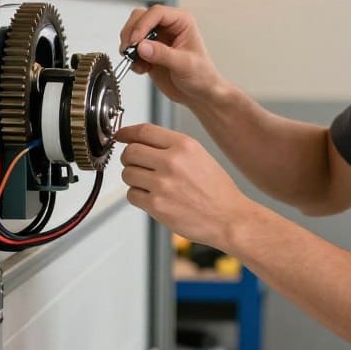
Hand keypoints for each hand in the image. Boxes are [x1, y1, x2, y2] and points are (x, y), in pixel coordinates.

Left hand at [116, 123, 252, 250]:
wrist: (229, 218)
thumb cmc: (217, 190)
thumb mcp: (199, 155)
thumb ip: (171, 146)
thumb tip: (140, 140)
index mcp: (184, 145)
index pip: (144, 131)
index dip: (127, 132)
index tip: (121, 136)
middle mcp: (172, 162)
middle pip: (130, 152)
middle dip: (129, 158)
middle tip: (136, 165)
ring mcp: (163, 184)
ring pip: (127, 174)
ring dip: (133, 179)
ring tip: (149, 184)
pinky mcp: (157, 206)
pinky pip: (131, 195)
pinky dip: (138, 196)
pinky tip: (152, 197)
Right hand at [118, 6, 224, 107]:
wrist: (199, 94)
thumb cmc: (202, 76)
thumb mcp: (184, 65)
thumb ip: (163, 54)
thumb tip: (143, 46)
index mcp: (181, 22)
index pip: (156, 13)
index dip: (143, 24)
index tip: (136, 40)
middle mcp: (167, 27)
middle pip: (140, 17)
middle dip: (132, 33)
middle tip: (130, 49)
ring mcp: (157, 39)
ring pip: (132, 31)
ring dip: (129, 46)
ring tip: (136, 61)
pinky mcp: (148, 52)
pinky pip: (132, 48)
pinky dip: (131, 58)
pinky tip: (142, 69)